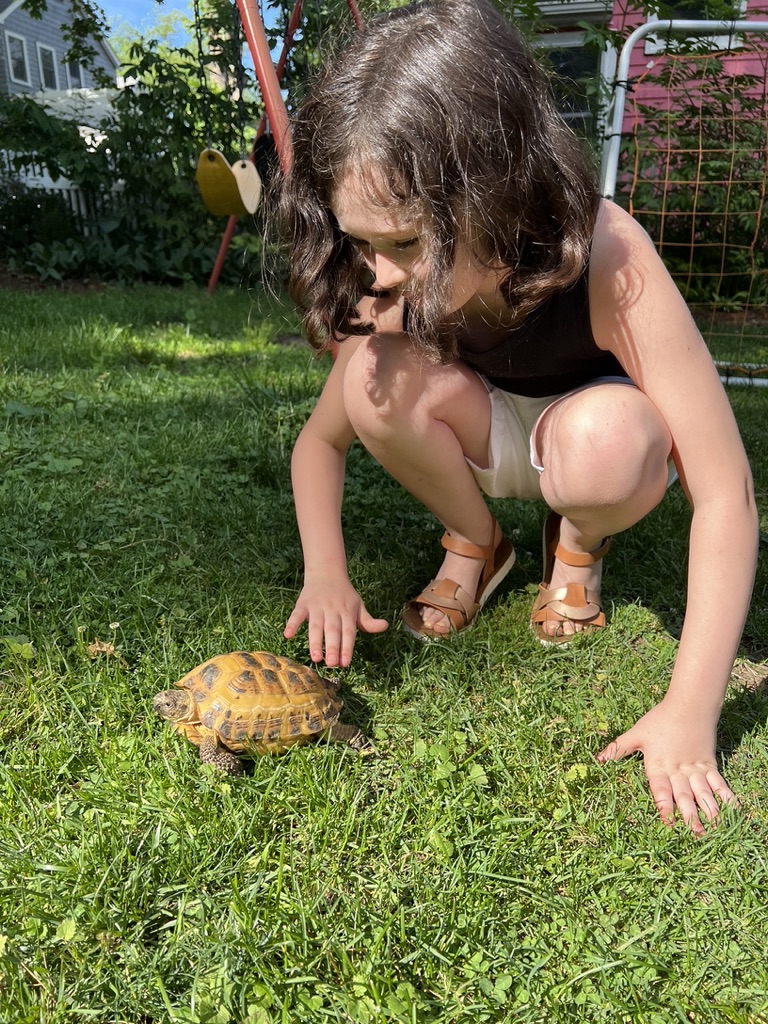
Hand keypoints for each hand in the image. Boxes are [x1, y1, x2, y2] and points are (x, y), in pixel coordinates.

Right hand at [283, 575, 387, 667]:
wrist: (327, 572)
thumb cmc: (345, 595)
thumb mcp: (358, 606)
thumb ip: (368, 621)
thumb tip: (386, 626)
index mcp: (347, 612)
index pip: (348, 632)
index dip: (346, 647)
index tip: (344, 663)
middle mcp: (332, 609)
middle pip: (332, 630)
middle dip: (332, 647)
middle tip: (331, 664)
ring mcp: (317, 606)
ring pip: (315, 625)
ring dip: (315, 641)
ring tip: (315, 658)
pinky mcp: (303, 603)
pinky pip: (296, 614)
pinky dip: (292, 624)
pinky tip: (288, 636)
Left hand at [596, 699, 736, 835]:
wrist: (690, 705)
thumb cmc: (660, 719)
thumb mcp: (636, 734)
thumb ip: (618, 749)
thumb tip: (596, 760)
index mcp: (658, 765)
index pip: (660, 790)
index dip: (664, 808)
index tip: (667, 825)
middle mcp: (678, 770)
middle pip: (684, 797)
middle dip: (689, 817)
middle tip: (694, 835)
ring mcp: (695, 768)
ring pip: (702, 794)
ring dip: (708, 812)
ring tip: (712, 829)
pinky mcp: (709, 764)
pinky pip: (718, 783)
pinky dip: (725, 796)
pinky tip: (732, 809)